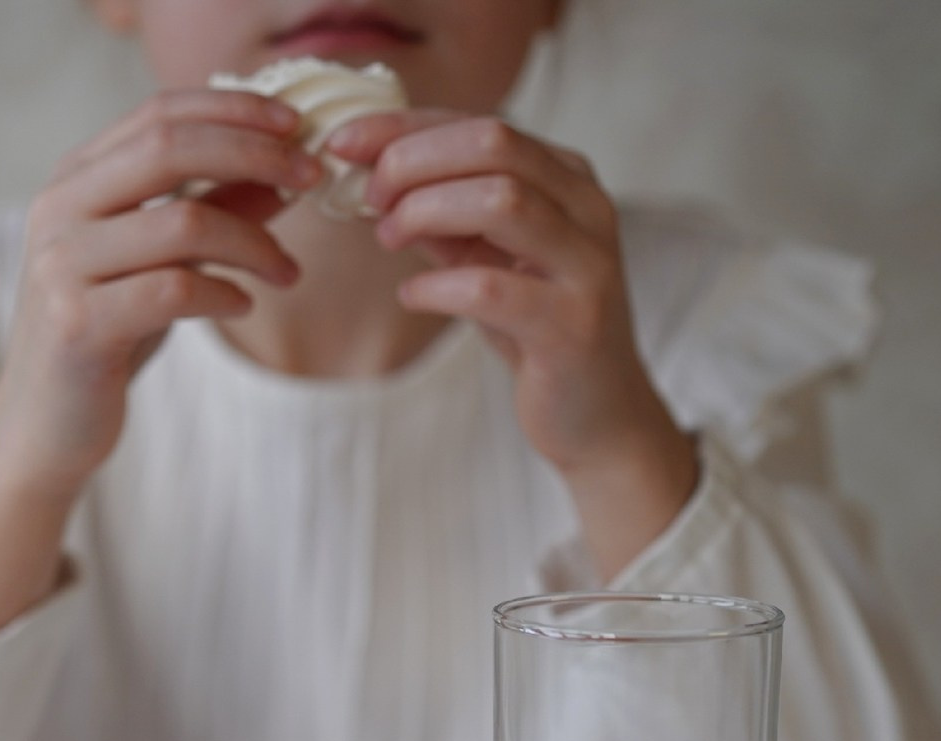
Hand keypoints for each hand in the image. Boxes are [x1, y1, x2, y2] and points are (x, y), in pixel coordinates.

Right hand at [0, 89, 323, 495]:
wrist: (42, 426)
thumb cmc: (106, 338)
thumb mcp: (161, 263)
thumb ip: (212, 211)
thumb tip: (285, 171)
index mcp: (74, 180)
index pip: (159, 114)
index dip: (233, 109)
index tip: (297, 124)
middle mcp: (58, 210)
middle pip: (169, 149)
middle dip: (255, 154)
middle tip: (312, 177)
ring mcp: (62, 266)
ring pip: (182, 222)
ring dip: (254, 243)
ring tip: (286, 272)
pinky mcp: (78, 325)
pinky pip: (174, 291)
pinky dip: (224, 293)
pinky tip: (242, 305)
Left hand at [329, 112, 698, 573]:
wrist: (597, 414)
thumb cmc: (535, 329)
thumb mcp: (484, 258)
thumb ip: (441, 217)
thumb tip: (370, 177)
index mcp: (567, 178)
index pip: (480, 125)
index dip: (404, 127)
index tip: (343, 142)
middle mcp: (588, 208)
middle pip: (493, 144)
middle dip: (414, 162)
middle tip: (369, 198)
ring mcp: (588, 266)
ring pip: (502, 200)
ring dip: (425, 212)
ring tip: (389, 239)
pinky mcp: (573, 326)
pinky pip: (491, 289)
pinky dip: (436, 286)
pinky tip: (412, 295)